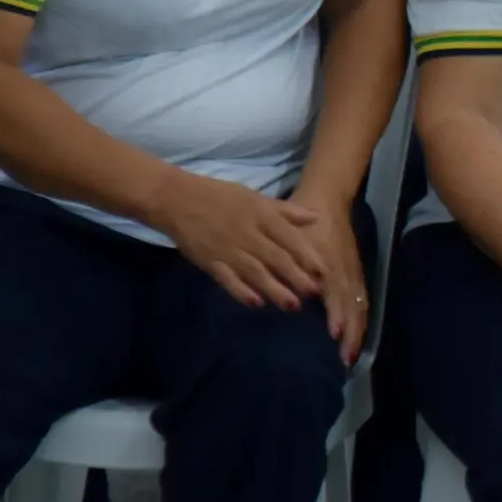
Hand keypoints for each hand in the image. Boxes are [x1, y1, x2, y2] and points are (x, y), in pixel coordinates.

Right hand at [152, 172, 329, 310]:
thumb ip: (286, 211)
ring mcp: (228, 249)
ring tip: (292, 305)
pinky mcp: (210, 261)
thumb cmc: (221, 196)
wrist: (177, 199)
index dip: (308, 257)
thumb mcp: (256, 198)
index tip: (324, 273)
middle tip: (314, 294)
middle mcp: (249, 234)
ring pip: (256, 272)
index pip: (291, 239)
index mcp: (262, 216)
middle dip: (297, 277)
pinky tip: (256, 303)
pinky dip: (241, 291)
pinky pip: (228, 279)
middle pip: (277, 258)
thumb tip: (317, 218)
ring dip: (275, 289)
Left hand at [287, 188, 367, 364]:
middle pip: (352, 306)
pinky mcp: (356, 272)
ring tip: (351, 355)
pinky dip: (360, 320)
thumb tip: (297, 292)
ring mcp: (353, 272)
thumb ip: (293, 261)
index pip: (338, 293)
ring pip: (359, 306)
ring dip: (357, 331)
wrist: (328, 198)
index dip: (337, 314)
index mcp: (330, 263)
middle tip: (344, 358)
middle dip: (350, 332)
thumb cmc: (305, 218)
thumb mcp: (294, 235)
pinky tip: (356, 335)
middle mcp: (345, 271)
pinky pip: (362, 300)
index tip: (333, 335)